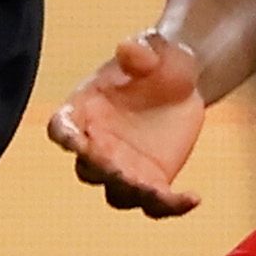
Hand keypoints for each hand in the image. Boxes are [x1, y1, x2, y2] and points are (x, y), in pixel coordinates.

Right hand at [48, 30, 211, 215]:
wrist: (183, 83)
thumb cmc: (157, 61)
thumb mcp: (154, 48)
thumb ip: (141, 49)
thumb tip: (128, 49)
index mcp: (84, 110)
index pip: (62, 129)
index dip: (66, 138)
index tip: (76, 143)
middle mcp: (96, 146)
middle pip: (88, 170)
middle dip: (102, 173)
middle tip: (120, 172)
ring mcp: (123, 169)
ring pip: (118, 195)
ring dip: (133, 196)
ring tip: (158, 192)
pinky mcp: (152, 182)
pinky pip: (157, 204)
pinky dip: (172, 206)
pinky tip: (193, 198)